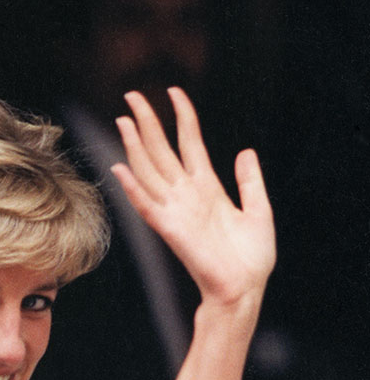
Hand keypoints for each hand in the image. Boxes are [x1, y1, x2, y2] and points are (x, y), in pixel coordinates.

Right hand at [112, 88, 275, 311]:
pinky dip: (133, 188)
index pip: (190, 143)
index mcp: (208, 188)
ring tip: (122, 121)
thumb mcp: (258, 210)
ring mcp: (177, 211)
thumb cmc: (251, 258)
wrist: (245, 288)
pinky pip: (147, 206)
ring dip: (135, 146)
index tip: (173, 91)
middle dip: (147, 122)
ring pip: (150, 171)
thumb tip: (245, 152)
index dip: (183, 116)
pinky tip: (120, 169)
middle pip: (162, 151)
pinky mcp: (171, 230)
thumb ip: (250, 181)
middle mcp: (188, 196)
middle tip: (132, 96)